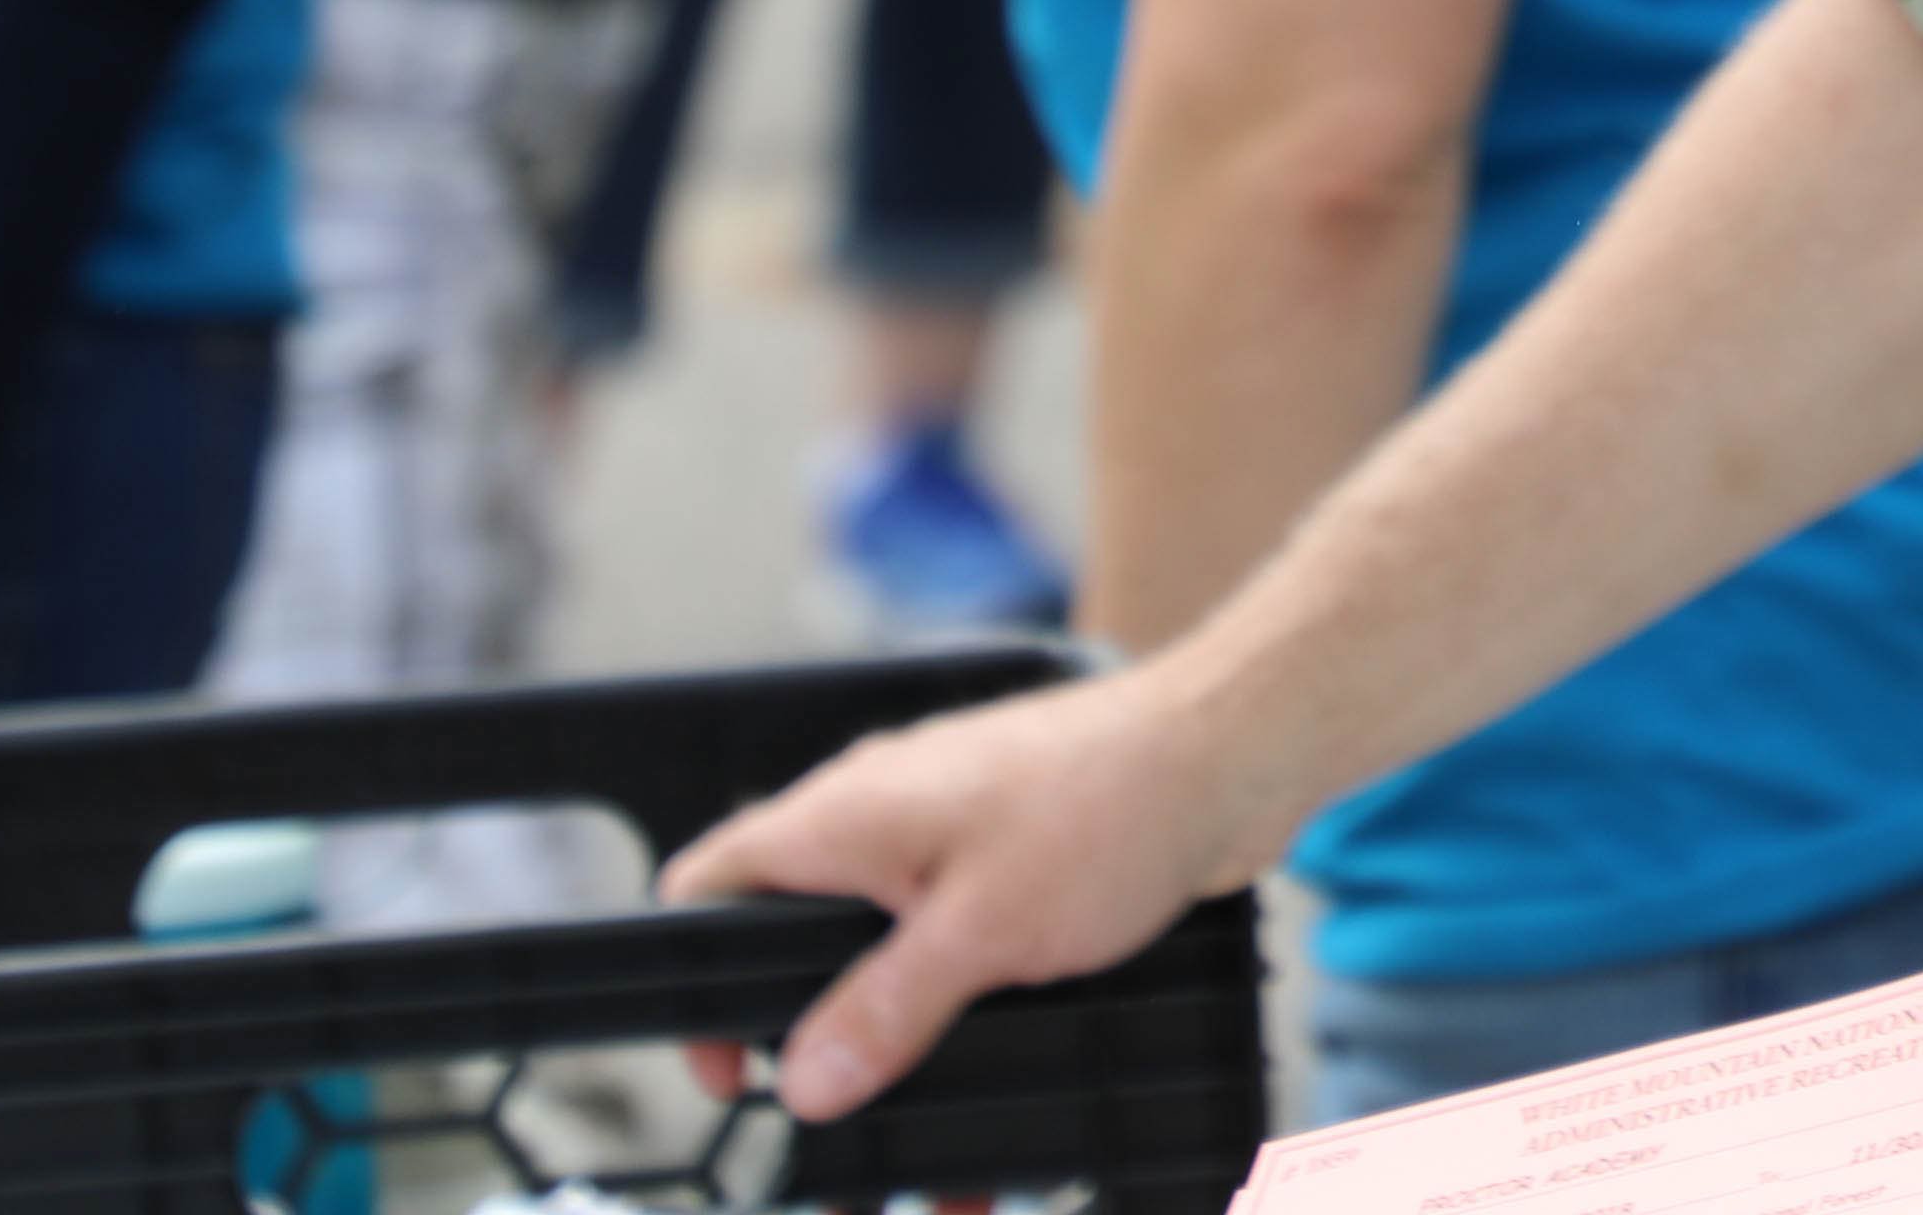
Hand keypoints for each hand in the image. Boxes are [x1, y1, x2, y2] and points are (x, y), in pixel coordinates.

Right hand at [659, 651, 1295, 1122]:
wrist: (1229, 753)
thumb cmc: (1107, 805)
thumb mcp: (980, 930)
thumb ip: (885, 1008)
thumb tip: (805, 1081)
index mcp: (844, 816)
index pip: (709, 884)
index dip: (693, 980)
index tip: (732, 1074)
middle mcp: (881, 824)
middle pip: (797, 948)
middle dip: (813, 1056)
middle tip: (839, 1150)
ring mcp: (945, 845)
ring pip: (887, 970)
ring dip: (902, 1065)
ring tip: (938, 1170)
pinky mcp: (1008, 870)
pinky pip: (956, 962)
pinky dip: (965, 1034)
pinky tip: (1008, 1112)